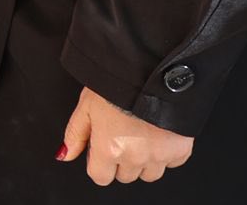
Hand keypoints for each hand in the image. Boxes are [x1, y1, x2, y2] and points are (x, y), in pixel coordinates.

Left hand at [60, 87, 193, 185]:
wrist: (153, 69)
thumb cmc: (117, 83)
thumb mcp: (86, 104)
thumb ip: (75, 134)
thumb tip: (66, 155)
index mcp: (109, 149)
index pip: (100, 177)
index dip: (98, 162)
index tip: (102, 147)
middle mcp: (135, 158)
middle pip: (125, 176)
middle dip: (120, 160)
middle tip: (122, 134)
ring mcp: (160, 156)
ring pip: (149, 174)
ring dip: (144, 160)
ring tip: (141, 133)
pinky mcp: (181, 149)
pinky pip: (172, 163)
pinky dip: (166, 153)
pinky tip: (159, 133)